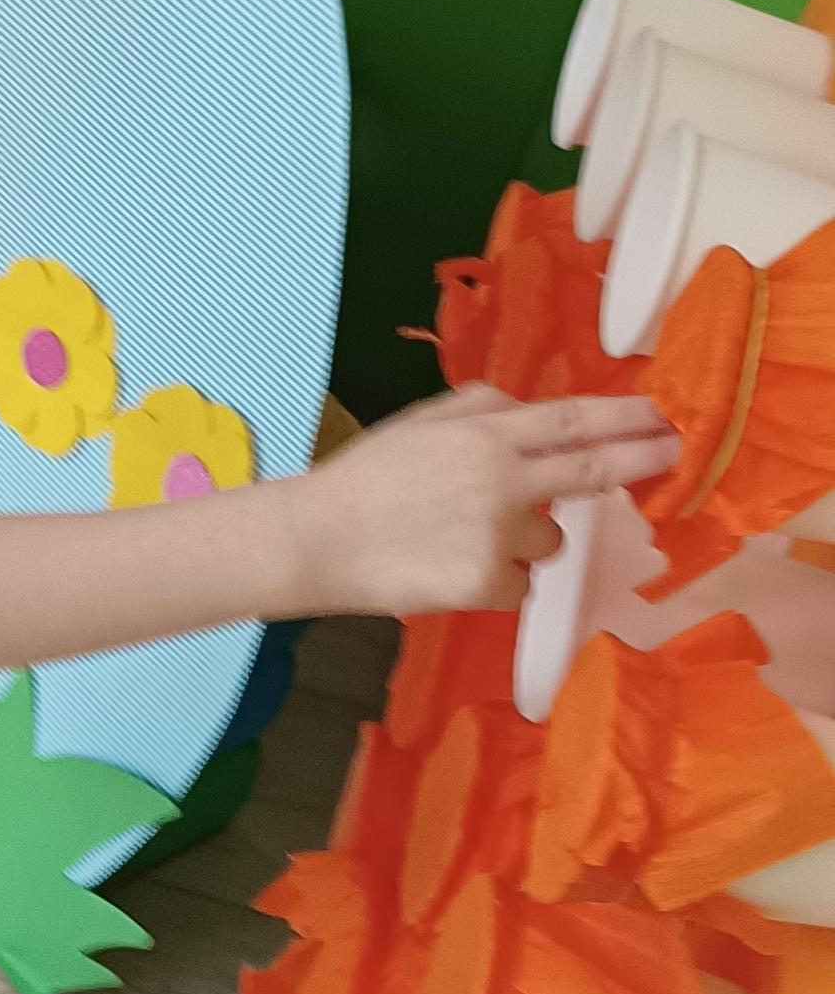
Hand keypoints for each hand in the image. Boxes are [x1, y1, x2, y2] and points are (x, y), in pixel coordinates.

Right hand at [288, 382, 681, 619]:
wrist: (319, 540)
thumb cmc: (368, 476)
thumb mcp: (424, 420)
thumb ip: (485, 408)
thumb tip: (535, 412)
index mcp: (487, 435)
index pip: (573, 420)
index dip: (624, 417)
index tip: (663, 415)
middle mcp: (504, 481)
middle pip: (592, 472)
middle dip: (641, 460)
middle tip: (674, 454)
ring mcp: (501, 537)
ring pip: (551, 540)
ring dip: (529, 537)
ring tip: (466, 534)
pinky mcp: (490, 585)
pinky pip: (521, 582)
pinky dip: (500, 577)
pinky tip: (452, 565)